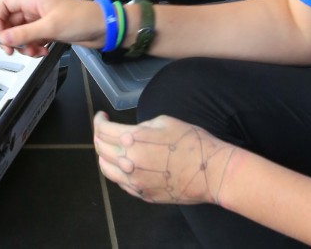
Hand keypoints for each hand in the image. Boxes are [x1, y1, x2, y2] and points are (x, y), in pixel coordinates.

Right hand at [0, 0, 105, 55]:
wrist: (103, 28)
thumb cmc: (83, 17)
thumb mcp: (50, 27)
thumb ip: (25, 33)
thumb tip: (3, 38)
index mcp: (33, 1)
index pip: (5, 6)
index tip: (0, 36)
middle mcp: (36, 11)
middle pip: (11, 23)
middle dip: (12, 38)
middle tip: (13, 50)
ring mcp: (43, 22)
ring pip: (22, 35)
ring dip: (25, 46)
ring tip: (35, 51)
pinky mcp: (50, 33)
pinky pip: (34, 41)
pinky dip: (35, 49)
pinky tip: (44, 51)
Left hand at [93, 112, 234, 204]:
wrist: (211, 172)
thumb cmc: (192, 141)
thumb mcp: (164, 122)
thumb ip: (140, 127)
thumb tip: (130, 133)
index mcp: (132, 139)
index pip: (103, 130)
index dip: (99, 121)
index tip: (102, 116)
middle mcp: (128, 162)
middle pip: (101, 149)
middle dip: (99, 137)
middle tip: (104, 130)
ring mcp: (134, 182)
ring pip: (107, 169)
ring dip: (104, 156)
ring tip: (110, 148)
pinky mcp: (142, 195)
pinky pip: (121, 182)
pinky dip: (118, 171)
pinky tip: (125, 164)